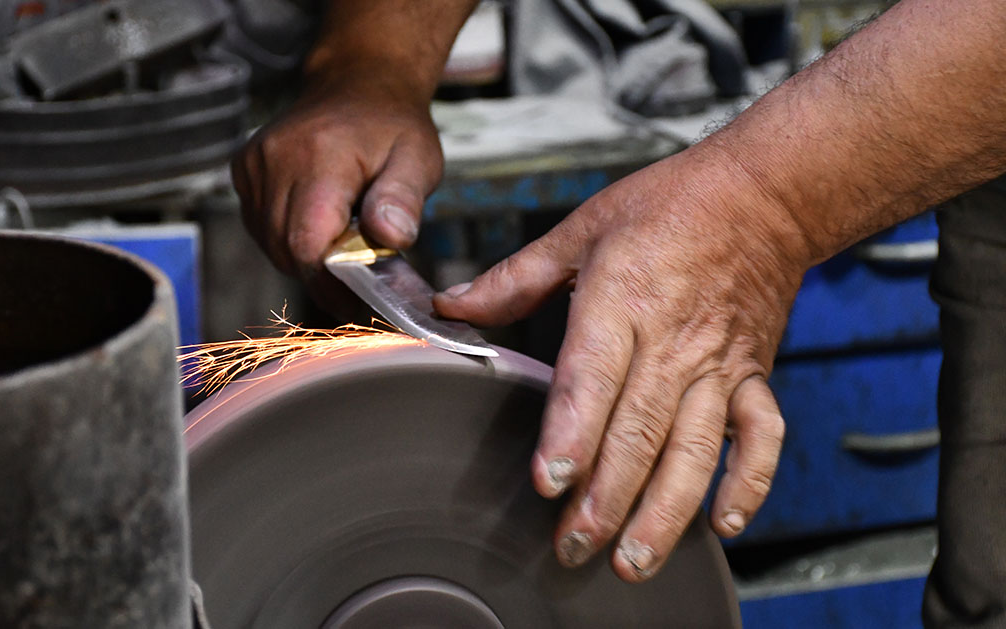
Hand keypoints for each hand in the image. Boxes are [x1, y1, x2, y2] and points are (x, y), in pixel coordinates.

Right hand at [231, 71, 442, 279]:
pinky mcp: (244, 169)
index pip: (307, 243)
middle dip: (322, 270)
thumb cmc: (391, 125)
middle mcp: (277, 158)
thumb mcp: (418, 159)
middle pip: (286, 250)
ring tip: (340, 233)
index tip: (357, 299)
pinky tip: (316, 217)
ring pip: (270, 242)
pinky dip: (287, 234)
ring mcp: (255, 163)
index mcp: (321, 156)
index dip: (331, 281)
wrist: (358, 83)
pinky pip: (259, 225)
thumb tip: (391, 237)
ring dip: (304, 254)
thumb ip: (403, 200)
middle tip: (358, 266)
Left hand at [434, 146, 808, 580]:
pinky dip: (747, 482)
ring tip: (634, 558)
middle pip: (638, 431)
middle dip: (606, 497)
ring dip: (666, 509)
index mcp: (624, 300)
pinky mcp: (754, 374)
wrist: (762, 194)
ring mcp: (718, 364)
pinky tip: (722, 523)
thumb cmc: (671, 206)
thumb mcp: (583, 228)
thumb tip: (453, 306)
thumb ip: (516, 277)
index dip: (572, 433)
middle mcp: (673, 341)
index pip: (593, 378)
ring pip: (694, 448)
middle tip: (573, 546)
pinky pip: (761, 437)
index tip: (549, 480)